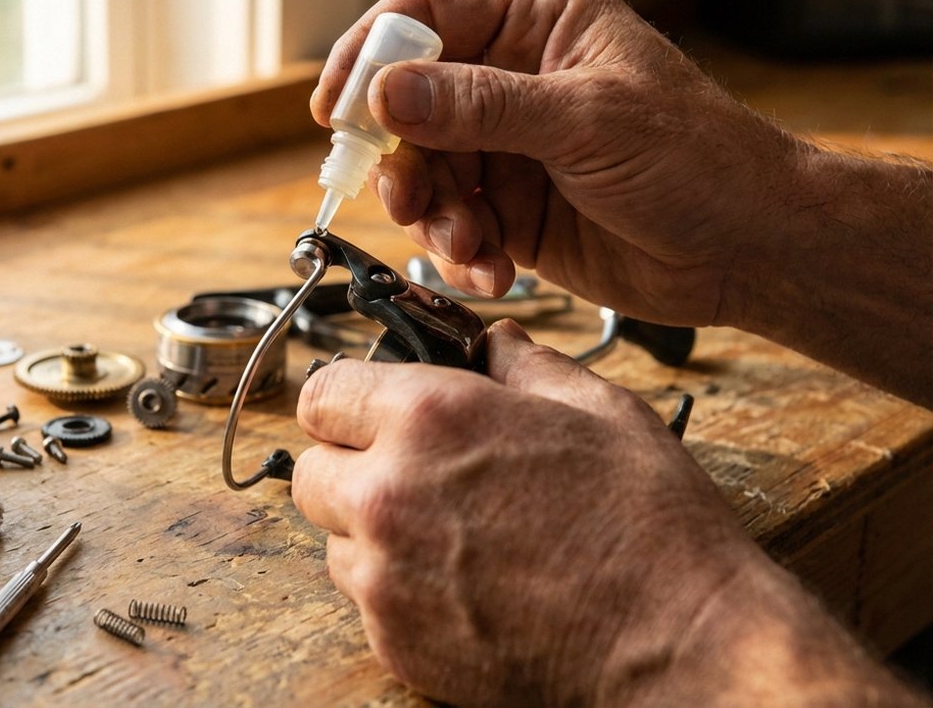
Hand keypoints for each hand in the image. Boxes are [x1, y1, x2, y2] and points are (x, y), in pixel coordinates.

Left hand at [291, 321, 759, 704]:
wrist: (682, 647)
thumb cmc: (651, 528)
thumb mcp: (600, 411)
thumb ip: (524, 365)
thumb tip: (493, 343)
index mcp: (431, 419)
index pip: (323, 393)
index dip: (348, 398)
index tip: (372, 409)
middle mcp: (389, 495)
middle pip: (310, 470)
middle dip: (349, 464)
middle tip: (409, 471)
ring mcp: (385, 578)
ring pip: (333, 538)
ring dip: (369, 529)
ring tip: (449, 532)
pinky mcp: (394, 643)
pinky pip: (364, 599)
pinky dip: (395, 588)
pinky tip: (462, 582)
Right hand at [310, 0, 804, 327]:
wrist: (748, 250)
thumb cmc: (699, 160)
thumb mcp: (585, 121)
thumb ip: (480, 107)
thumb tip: (387, 93)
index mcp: (539, 21)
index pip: (426, 12)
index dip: (371, 53)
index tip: (338, 108)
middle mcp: (514, 79)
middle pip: (408, 103)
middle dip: (401, 158)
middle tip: (406, 197)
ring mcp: (509, 147)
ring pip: (423, 171)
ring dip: (433, 215)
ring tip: (468, 242)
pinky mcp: (510, 210)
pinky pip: (452, 225)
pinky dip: (459, 251)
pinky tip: (492, 267)